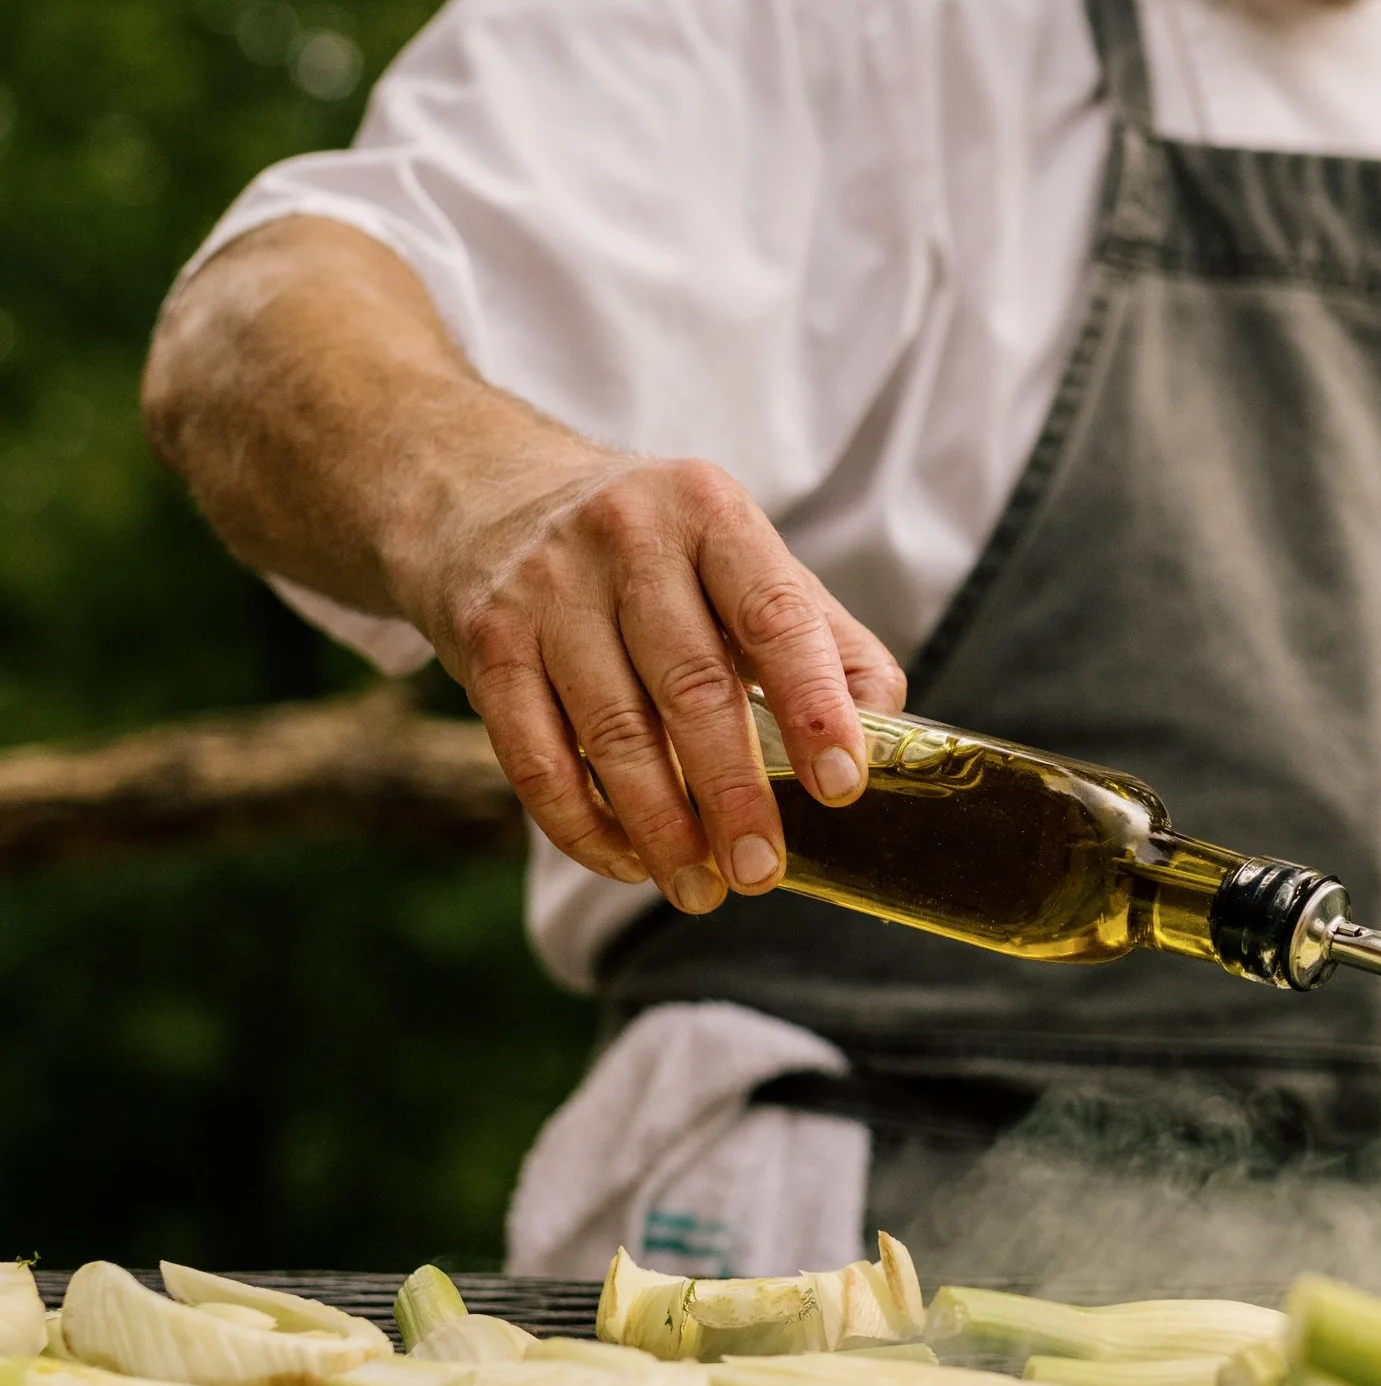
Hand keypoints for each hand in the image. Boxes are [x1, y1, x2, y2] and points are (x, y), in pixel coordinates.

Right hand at [411, 453, 907, 911]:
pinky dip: (584, 825)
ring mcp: (546, 589)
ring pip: (612, 732)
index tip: (843, 785)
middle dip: (732, 794)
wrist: (486, 496)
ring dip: (660, 828)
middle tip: (762, 872)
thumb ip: (820, 633)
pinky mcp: (486, 643)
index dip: (813, 704)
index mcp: (709, 510)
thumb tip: (888, 723)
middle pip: (691, 686)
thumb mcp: (739, 558)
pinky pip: (536, 757)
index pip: (774, 614)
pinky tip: (626, 861)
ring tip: (700, 889)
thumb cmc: (649, 549)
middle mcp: (625, 537)